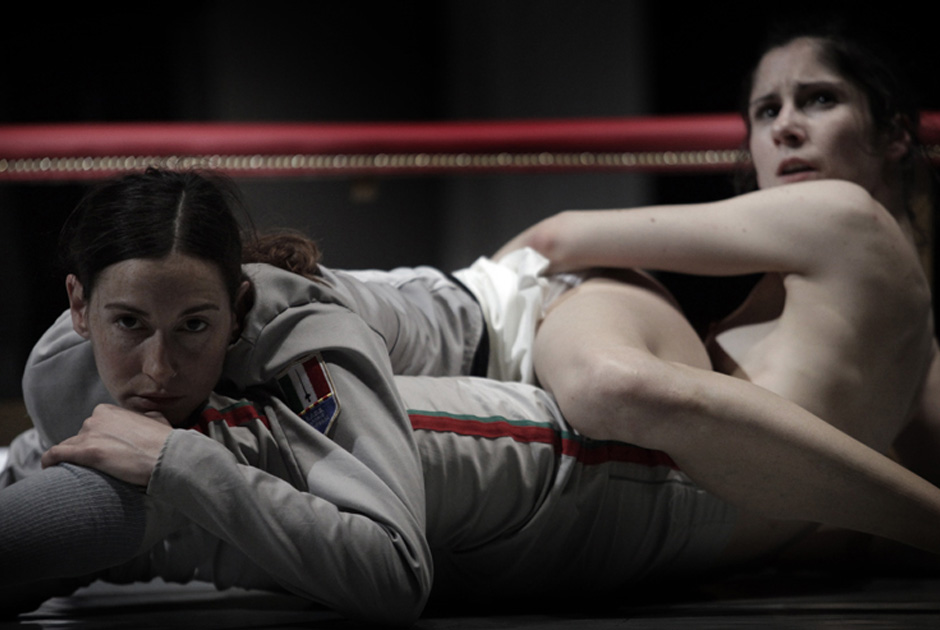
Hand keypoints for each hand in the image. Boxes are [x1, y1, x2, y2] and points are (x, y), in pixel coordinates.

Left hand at [41, 404, 172, 486]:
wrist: (165, 455)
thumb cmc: (164, 440)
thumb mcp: (157, 419)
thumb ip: (145, 417)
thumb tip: (146, 419)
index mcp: (109, 410)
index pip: (93, 426)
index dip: (98, 440)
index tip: (103, 451)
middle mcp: (95, 418)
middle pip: (81, 436)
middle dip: (86, 449)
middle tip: (97, 465)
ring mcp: (89, 434)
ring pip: (69, 446)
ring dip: (71, 458)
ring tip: (77, 472)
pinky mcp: (85, 452)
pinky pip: (55, 454)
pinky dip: (49, 461)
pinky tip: (49, 468)